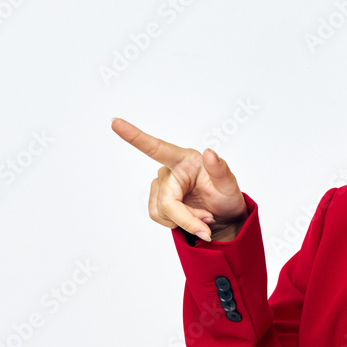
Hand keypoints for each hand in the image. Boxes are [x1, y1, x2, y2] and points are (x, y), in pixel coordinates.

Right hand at [111, 117, 248, 241]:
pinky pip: (158, 216)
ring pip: (162, 212)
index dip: (135, 136)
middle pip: (167, 202)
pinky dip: (176, 223)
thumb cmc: (226, 198)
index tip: (115, 122)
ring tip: (202, 216)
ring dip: (183, 221)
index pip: (157, 148)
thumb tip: (210, 153)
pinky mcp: (158, 198)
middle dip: (187, 218)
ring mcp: (162, 184)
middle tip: (208, 222)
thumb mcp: (230, 186)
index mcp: (186, 160)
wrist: (224, 218)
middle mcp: (170, 169)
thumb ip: (221, 170)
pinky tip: (190, 218)